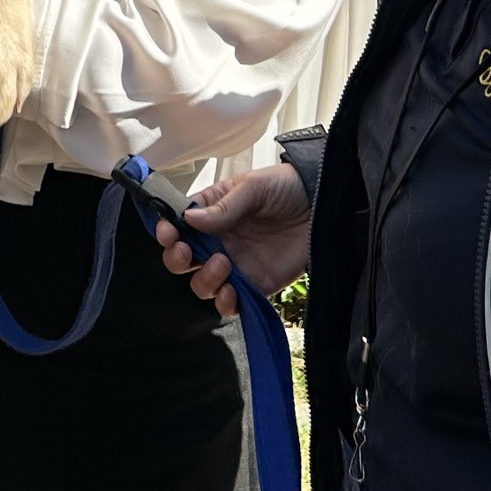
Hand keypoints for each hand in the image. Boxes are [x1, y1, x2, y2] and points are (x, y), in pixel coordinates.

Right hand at [156, 162, 311, 313]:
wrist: (323, 206)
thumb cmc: (286, 187)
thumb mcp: (254, 187)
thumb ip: (223, 206)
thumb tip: (189, 220)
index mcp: (212, 211)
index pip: (178, 225)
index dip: (167, 232)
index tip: (168, 234)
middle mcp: (218, 240)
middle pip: (182, 259)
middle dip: (176, 259)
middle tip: (187, 253)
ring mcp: (235, 265)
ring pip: (202, 284)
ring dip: (204, 280)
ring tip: (223, 264)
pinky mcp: (255, 285)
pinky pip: (231, 303)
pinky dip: (224, 303)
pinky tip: (231, 292)